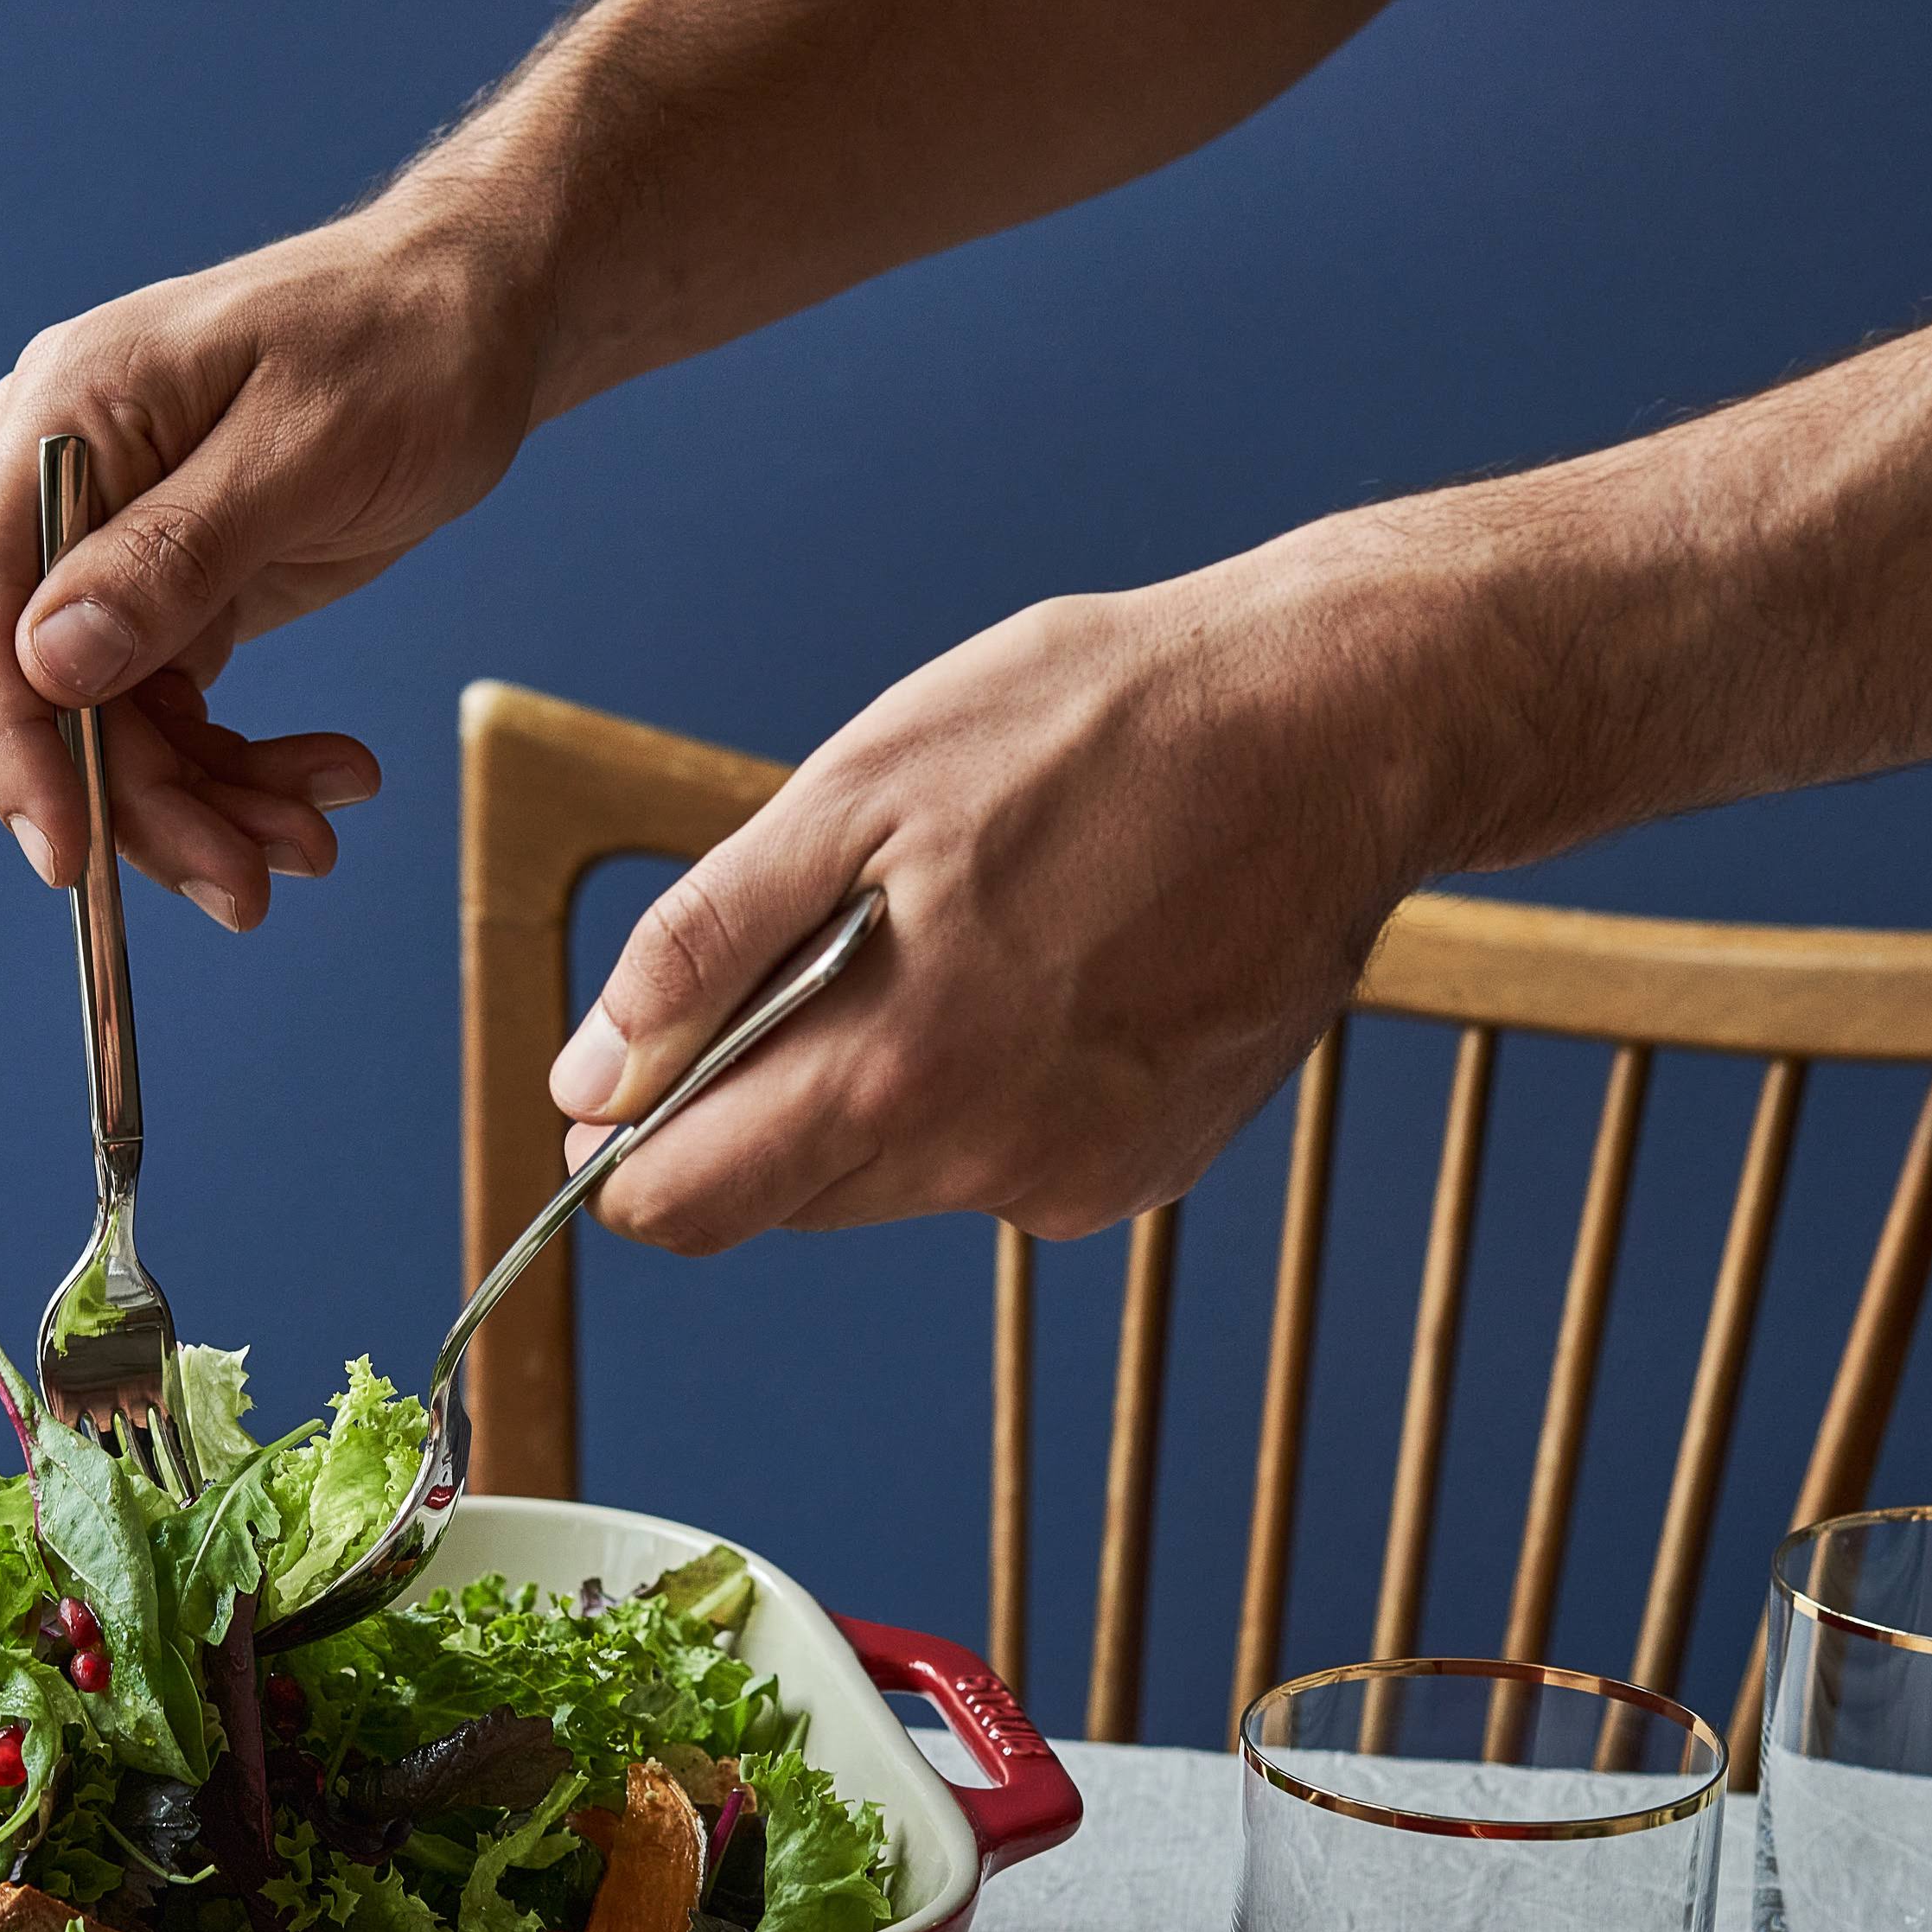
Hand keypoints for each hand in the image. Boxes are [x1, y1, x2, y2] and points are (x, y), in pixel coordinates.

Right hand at [0, 204, 548, 928]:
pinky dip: (241, 768)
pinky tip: (329, 781)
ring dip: (207, 804)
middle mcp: (65, 488)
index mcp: (64, 420)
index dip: (9, 742)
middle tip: (250, 886)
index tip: (64, 855)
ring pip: (117, 724)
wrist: (476, 315)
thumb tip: (48, 663)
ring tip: (313, 842)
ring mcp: (114, 546)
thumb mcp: (304, 449)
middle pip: (52, 690)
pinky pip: (174, 713)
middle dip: (145, 802)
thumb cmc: (402, 346)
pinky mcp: (173, 591)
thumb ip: (173, 555)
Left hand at [549, 516, 1539, 1247]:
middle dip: (760, 1098)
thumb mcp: (861, 787)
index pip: (685, 1207)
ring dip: (884, 1078)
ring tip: (966, 925)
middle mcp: (991, 1165)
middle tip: (821, 942)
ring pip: (900, 1172)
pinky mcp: (1153, 1166)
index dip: (623, 1152)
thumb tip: (590, 1072)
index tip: (621, 1079)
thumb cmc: (1102, 725)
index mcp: (897, 1074)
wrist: (1341, 727)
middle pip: (788, 1196)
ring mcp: (1083, 1177)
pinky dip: (991, 1081)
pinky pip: (1008, 1155)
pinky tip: (1054, 960)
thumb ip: (707, 944)